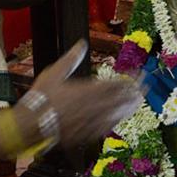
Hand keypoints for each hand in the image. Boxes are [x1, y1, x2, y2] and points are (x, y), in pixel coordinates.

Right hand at [21, 40, 144, 147]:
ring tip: (138, 102)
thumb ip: (71, 58)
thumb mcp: (55, 72)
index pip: (116, 84)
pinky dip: (116, 120)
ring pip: (117, 114)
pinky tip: (120, 118)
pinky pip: (106, 127)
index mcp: (88, 90)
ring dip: (129, 107)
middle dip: (135, 93)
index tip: (139, 75)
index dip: (130, 80)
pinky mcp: (85, 133)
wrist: (30, 124)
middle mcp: (93, 106)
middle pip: (121, 100)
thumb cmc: (41, 97)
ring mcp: (91, 121)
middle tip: (146, 88)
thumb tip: (81, 43)